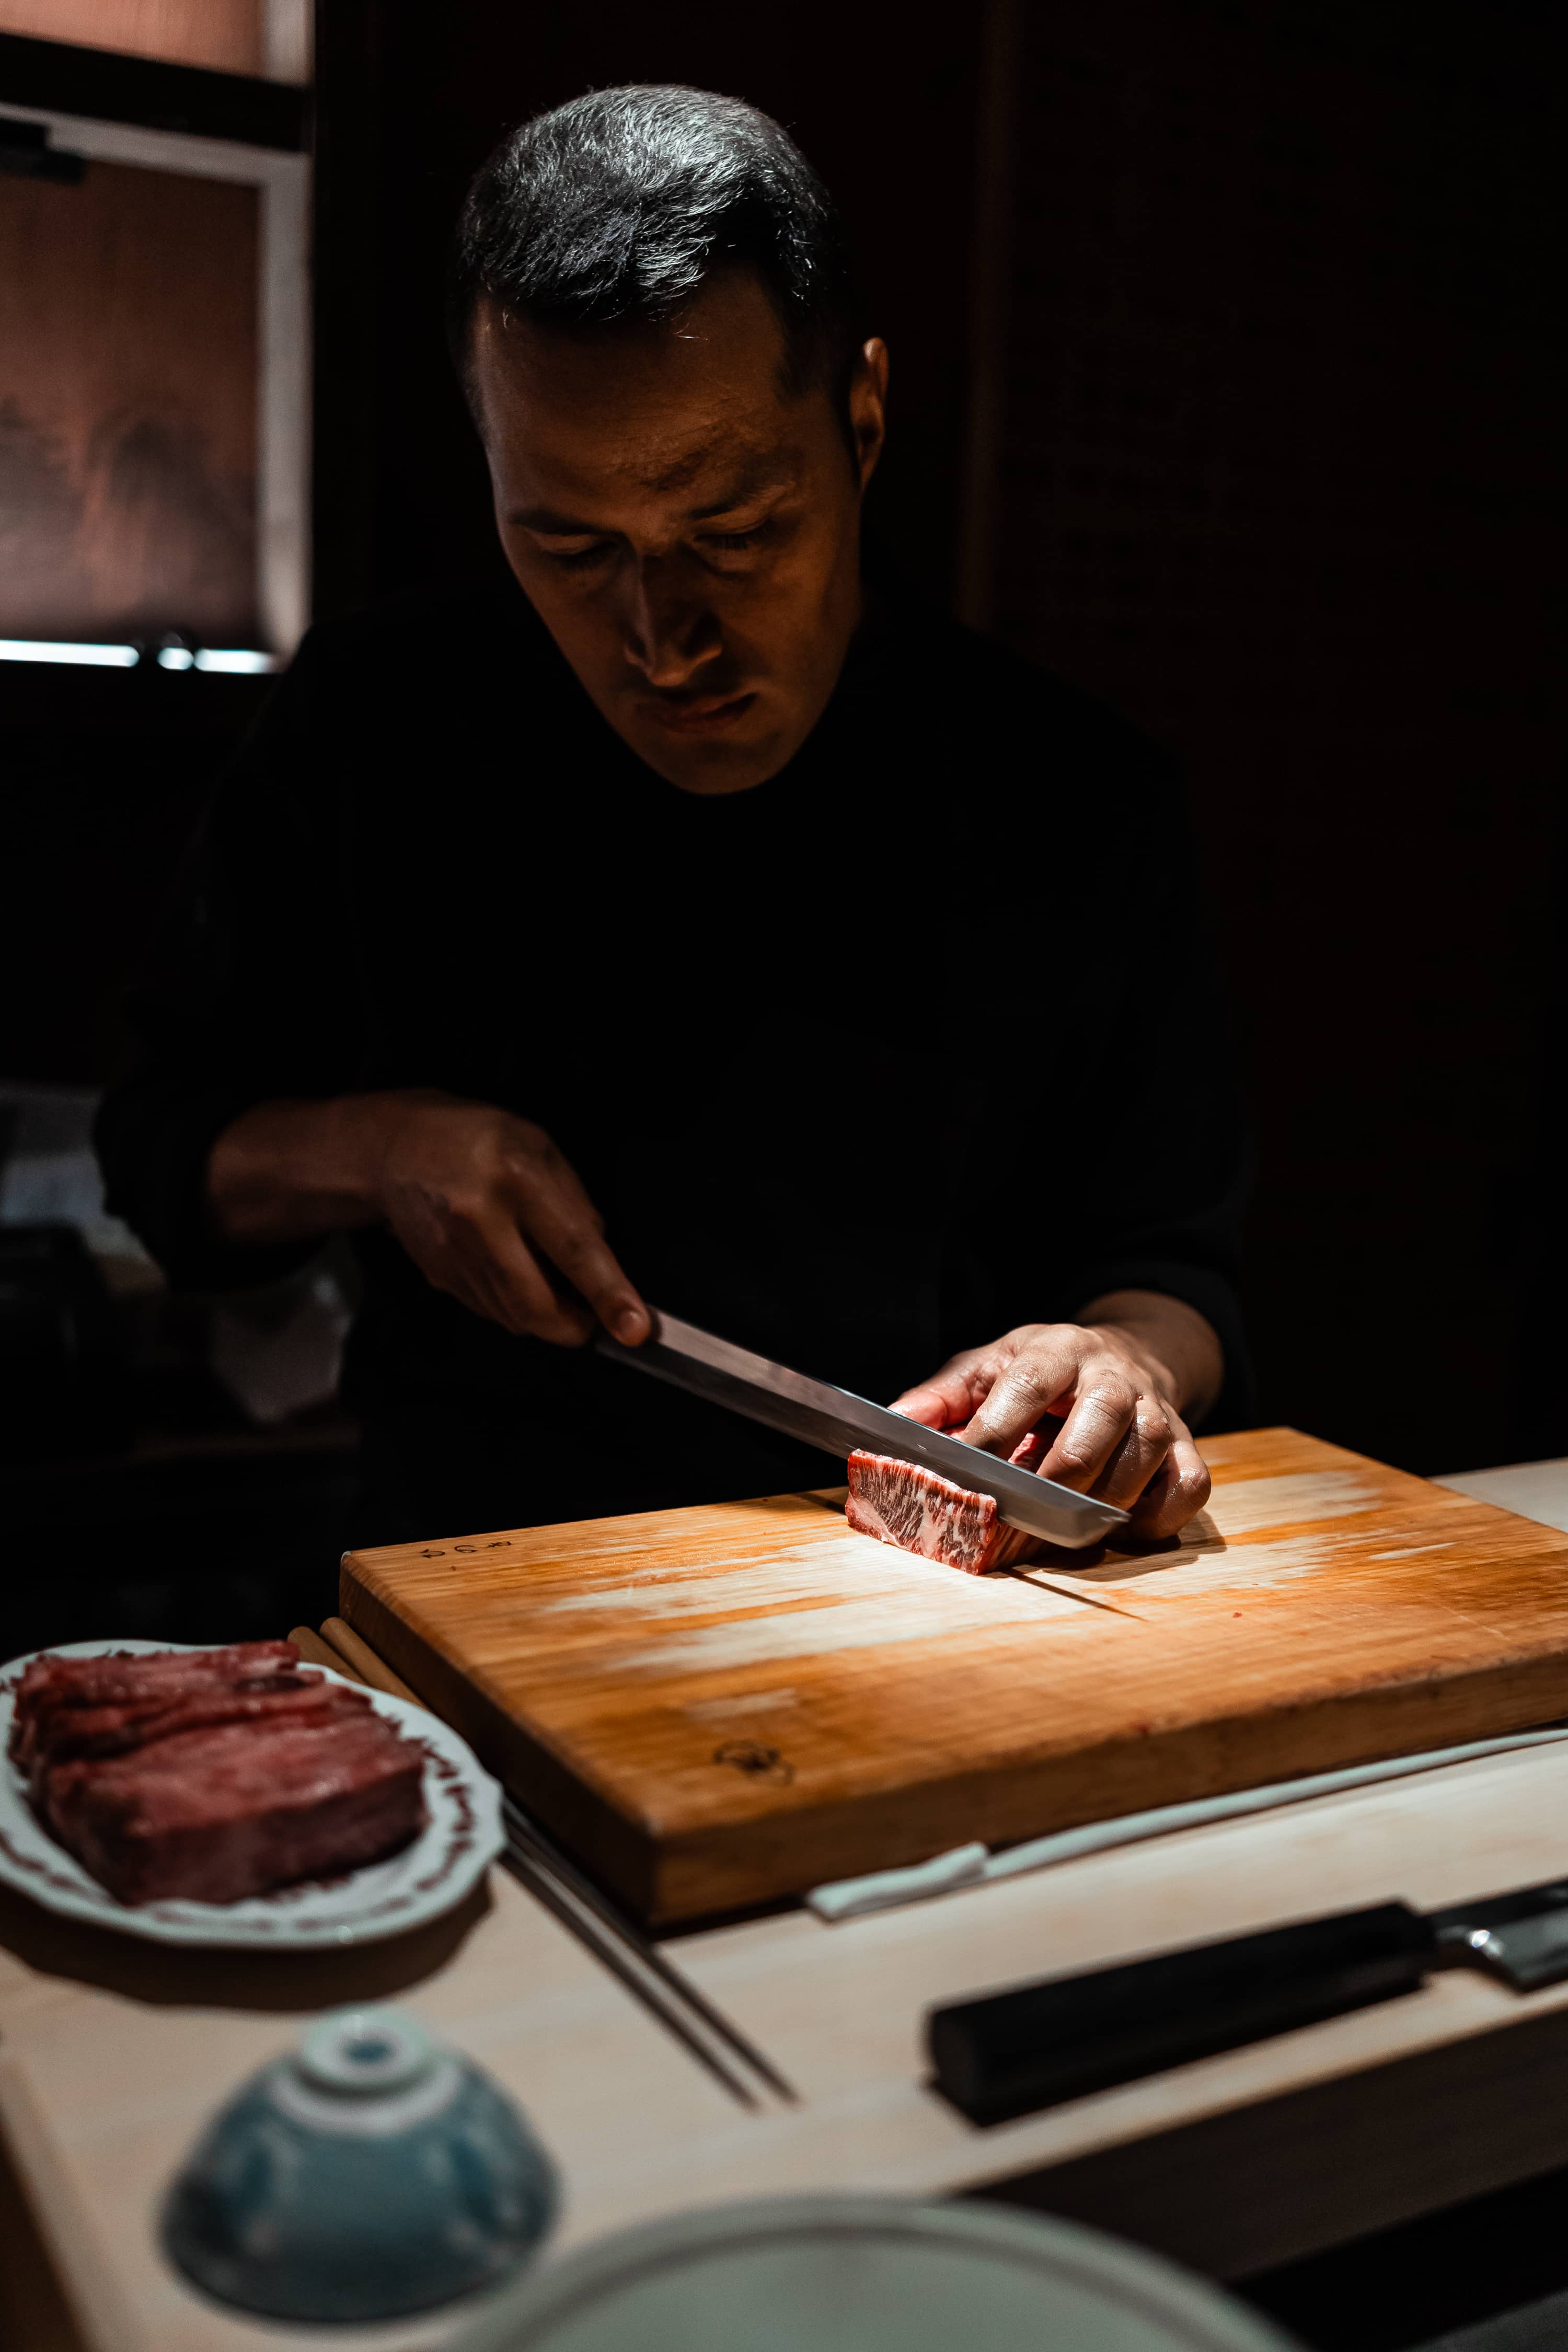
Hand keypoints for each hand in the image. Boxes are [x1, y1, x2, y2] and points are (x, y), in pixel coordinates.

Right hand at [368, 1094, 648, 1345]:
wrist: (395, 1148)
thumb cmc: (477, 1140)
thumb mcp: (540, 1148)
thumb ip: (576, 1204)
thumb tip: (604, 1263)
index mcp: (517, 1179)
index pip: (574, 1249)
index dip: (609, 1294)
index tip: (635, 1328)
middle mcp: (481, 1221)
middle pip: (537, 1307)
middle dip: (575, 1327)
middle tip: (595, 1317)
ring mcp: (454, 1255)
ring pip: (513, 1317)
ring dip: (544, 1316)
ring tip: (548, 1278)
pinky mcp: (439, 1276)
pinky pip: (489, 1310)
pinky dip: (513, 1306)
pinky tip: (512, 1269)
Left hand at [891, 1297, 1217, 1538]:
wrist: (1122, 1355)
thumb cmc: (1039, 1373)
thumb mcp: (986, 1369)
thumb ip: (940, 1398)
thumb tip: (891, 1427)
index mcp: (1057, 1352)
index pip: (1026, 1387)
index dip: (995, 1434)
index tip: (966, 1475)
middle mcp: (1113, 1377)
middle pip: (1091, 1430)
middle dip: (1049, 1482)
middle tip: (1014, 1518)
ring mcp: (1156, 1411)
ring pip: (1143, 1457)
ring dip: (1101, 1502)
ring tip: (1061, 1528)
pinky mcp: (1188, 1445)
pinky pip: (1188, 1485)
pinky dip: (1159, 1514)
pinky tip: (1124, 1525)